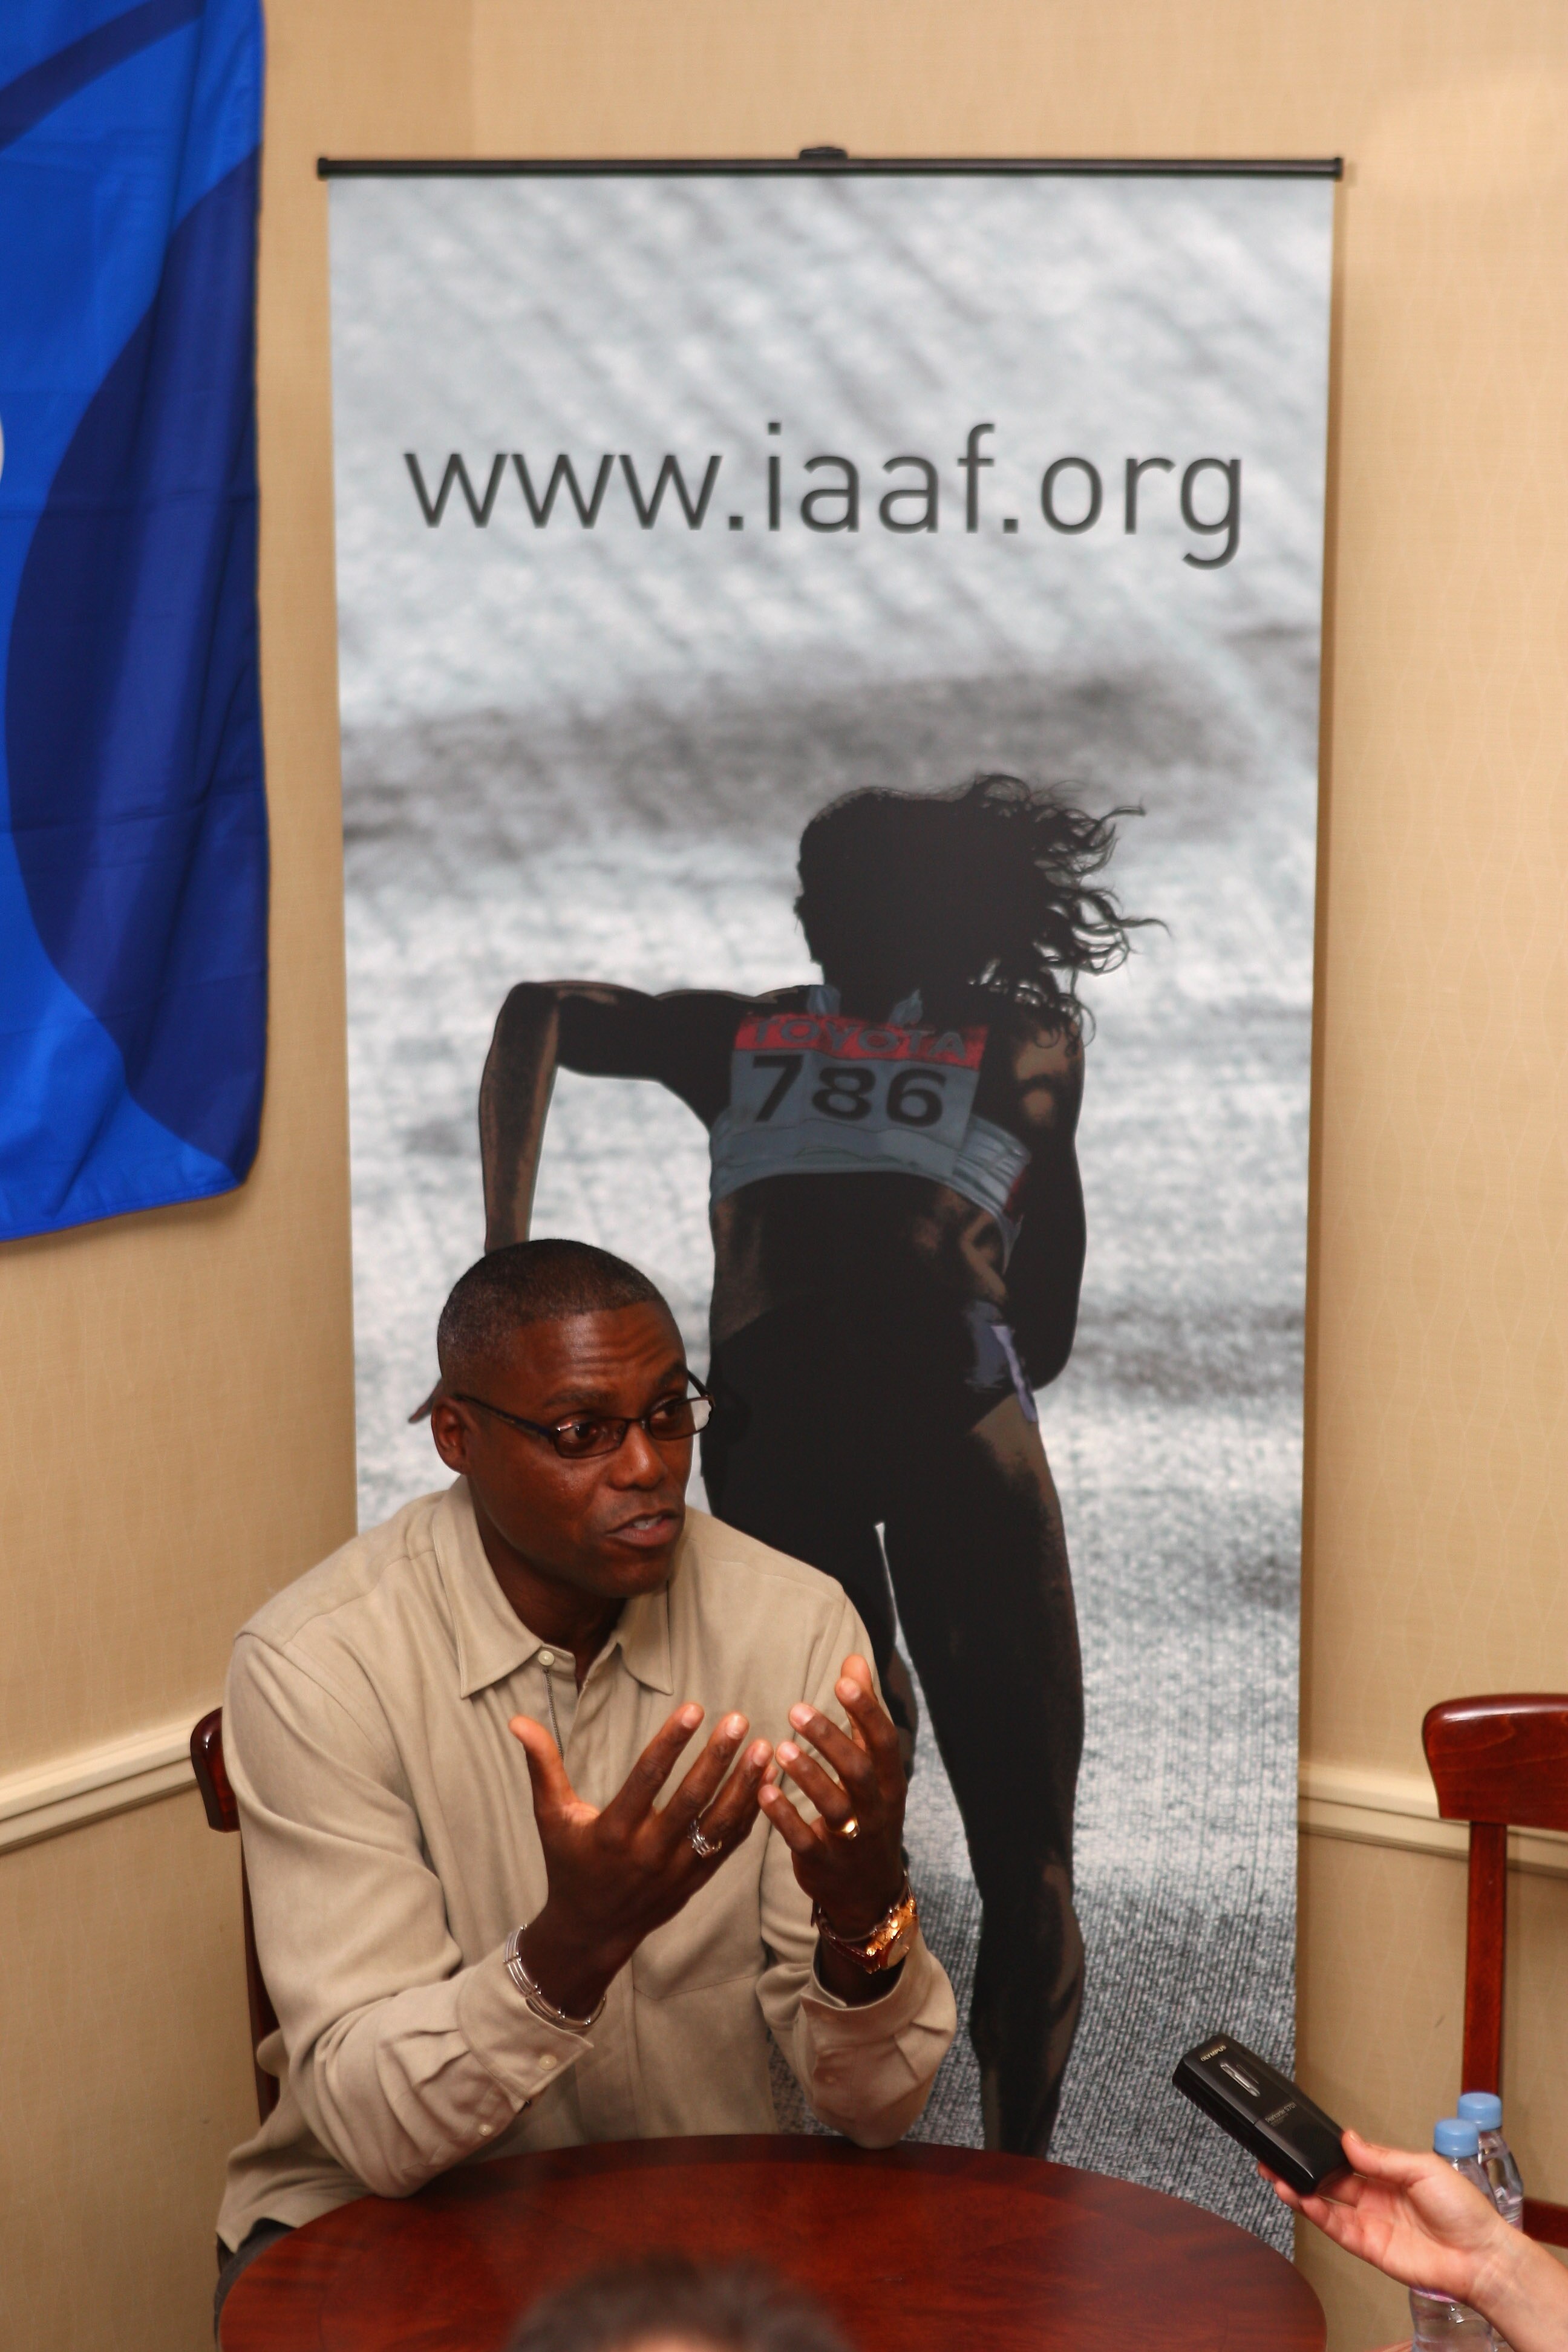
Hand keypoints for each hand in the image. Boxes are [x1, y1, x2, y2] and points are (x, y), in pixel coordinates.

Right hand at [509, 1703, 771, 2017]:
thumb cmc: (568, 1864)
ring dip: (744, 1786)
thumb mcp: (551, 1816)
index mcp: (612, 1833)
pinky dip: (751, 1813)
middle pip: (690, 1801)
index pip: (647, 1779)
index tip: (694, 1709)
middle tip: (739, 1720)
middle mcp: (648, 1853)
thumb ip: (542, 1765)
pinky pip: (730, 1844)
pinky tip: (766, 1780)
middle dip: (717, 1759)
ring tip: (765, 1748)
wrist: (591, 1931)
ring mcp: (677, 1870)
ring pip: (719, 1825)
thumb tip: (517, 1720)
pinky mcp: (697, 1880)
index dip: (671, 1742)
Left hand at [760, 1655, 906, 1996]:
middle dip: (830, 1739)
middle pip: (859, 1770)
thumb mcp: (873, 1767)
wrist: (868, 1892)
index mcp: (890, 1781)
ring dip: (807, 1776)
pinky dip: (785, 1817)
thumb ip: (860, 1714)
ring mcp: (852, 1839)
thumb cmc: (866, 1813)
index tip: (841, 1681)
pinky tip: (763, 1793)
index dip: (866, 1710)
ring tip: (778, 1748)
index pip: (883, 1740)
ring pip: (834, 1806)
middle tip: (796, 1709)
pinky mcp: (824, 1863)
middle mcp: (877, 1809)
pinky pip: (805, 1840)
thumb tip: (854, 1661)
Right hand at [1262, 2127, 1508, 2309]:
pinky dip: (1317, 2216)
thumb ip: (1382, 2157)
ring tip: (1277, 2177)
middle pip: (1330, 2180)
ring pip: (1326, 2205)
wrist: (1479, 2256)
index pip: (1347, 2158)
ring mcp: (1371, 2222)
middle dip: (1301, 2169)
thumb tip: (1349, 2139)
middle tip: (1275, 2157)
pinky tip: (1303, 2200)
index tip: (1300, 2138)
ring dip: (1301, 2191)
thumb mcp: (1423, 2168)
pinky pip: (1337, 2229)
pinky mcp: (1370, 2247)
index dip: (1323, 2150)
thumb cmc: (1464, 2211)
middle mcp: (1376, 2197)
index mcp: (1390, 2173)